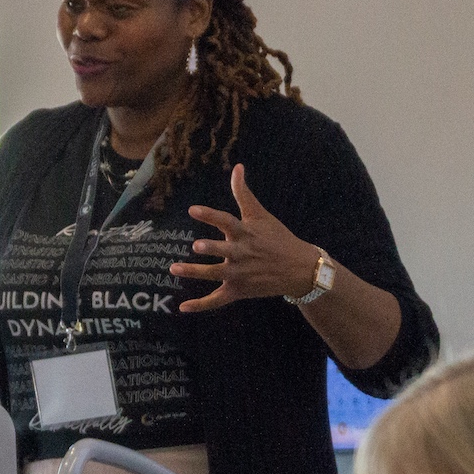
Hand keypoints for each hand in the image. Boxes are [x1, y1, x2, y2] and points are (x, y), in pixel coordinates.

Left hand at [172, 164, 322, 312]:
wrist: (299, 269)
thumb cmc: (278, 238)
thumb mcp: (261, 214)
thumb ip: (243, 192)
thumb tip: (237, 166)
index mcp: (246, 233)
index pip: (226, 222)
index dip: (210, 216)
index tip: (192, 210)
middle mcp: (242, 254)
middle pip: (224, 251)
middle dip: (212, 249)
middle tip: (196, 246)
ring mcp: (240, 274)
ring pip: (215, 274)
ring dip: (196, 273)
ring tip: (174, 269)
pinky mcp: (240, 291)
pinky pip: (217, 300)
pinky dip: (200, 305)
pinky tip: (183, 307)